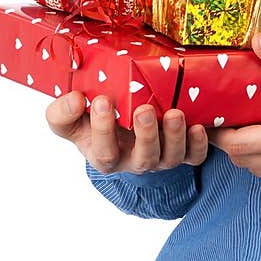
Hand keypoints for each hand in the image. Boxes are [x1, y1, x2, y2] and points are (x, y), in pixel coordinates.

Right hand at [45, 92, 208, 173]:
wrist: (117, 123)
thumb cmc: (91, 121)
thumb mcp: (69, 119)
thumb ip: (62, 113)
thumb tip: (75, 100)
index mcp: (105, 156)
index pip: (104, 152)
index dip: (103, 129)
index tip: (101, 100)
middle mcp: (134, 161)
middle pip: (143, 159)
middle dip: (146, 135)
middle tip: (144, 110)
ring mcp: (160, 158)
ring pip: (170, 158)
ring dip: (174, 136)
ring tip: (175, 114)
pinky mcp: (182, 152)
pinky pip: (194, 156)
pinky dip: (198, 144)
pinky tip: (197, 126)